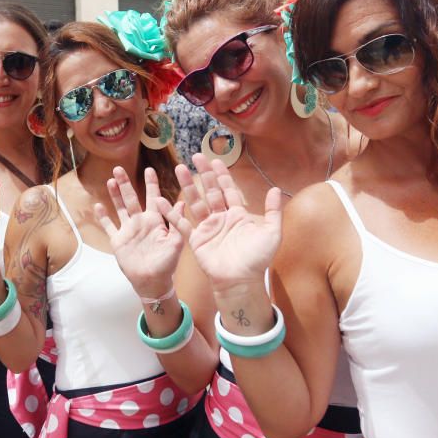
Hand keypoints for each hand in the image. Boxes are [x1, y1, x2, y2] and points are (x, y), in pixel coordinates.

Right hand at [95, 167, 183, 297]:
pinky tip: (97, 206)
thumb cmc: (167, 264)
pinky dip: (103, 217)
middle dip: (125, 184)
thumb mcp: (176, 242)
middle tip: (119, 168)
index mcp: (155, 221)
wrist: (152, 282)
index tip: (149, 169)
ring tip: (110, 180)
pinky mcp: (118, 240)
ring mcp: (128, 230)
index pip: (153, 197)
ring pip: (119, 208)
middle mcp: (140, 222)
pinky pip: (109, 226)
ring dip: (114, 195)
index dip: (151, 184)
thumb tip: (183, 202)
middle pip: (131, 198)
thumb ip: (177, 223)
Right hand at [164, 154, 282, 293]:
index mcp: (237, 215)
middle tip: (196, 156)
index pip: (228, 190)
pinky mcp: (196, 239)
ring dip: (188, 186)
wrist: (241, 281)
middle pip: (210, 191)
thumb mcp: (271, 233)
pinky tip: (162, 202)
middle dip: (204, 174)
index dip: (222, 175)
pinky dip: (172, 214)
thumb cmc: (257, 260)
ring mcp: (208, 228)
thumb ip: (273, 211)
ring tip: (180, 169)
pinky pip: (182, 224)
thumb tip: (275, 189)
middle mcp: (221, 219)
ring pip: (195, 202)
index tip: (216, 160)